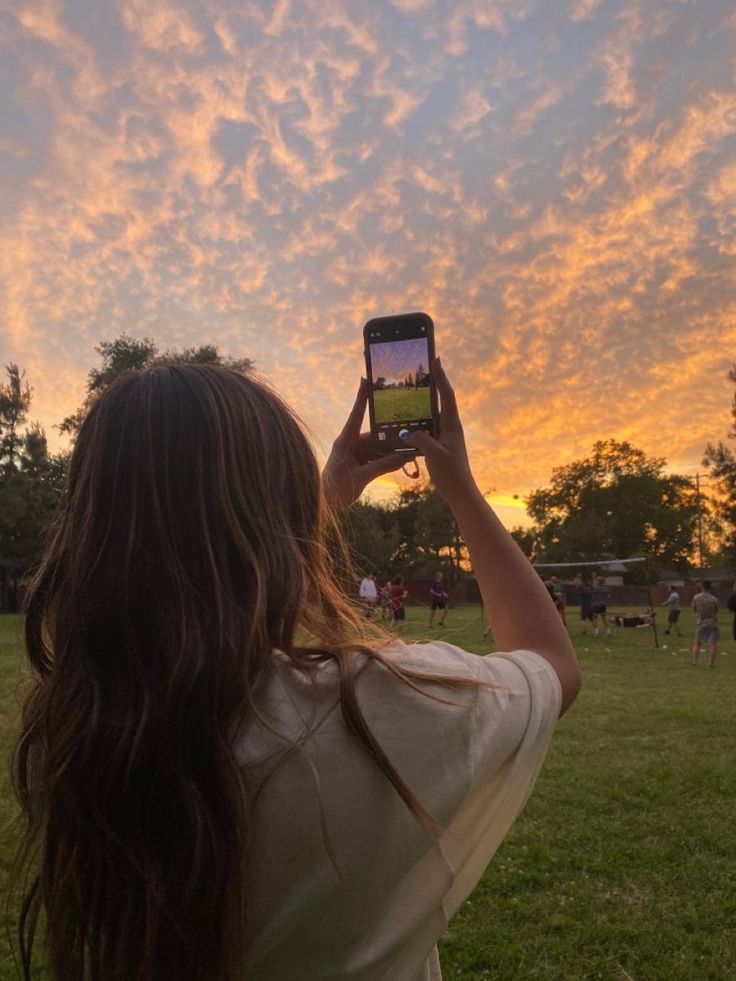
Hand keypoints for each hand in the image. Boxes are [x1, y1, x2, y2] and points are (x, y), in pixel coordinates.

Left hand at [322, 378, 412, 508]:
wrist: (325, 504)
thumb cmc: (336, 489)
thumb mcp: (361, 477)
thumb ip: (381, 467)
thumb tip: (402, 458)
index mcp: (346, 440)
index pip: (356, 414)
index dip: (362, 396)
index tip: (365, 378)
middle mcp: (351, 443)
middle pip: (376, 433)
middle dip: (393, 433)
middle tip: (410, 429)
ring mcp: (356, 453)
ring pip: (379, 446)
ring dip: (393, 449)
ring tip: (411, 448)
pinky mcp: (360, 463)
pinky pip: (378, 457)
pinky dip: (389, 459)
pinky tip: (404, 460)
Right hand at [405, 358, 477, 502]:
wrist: (461, 494)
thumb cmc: (452, 474)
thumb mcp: (434, 454)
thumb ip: (420, 439)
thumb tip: (406, 431)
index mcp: (452, 425)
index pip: (447, 395)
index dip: (441, 377)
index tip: (436, 359)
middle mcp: (450, 427)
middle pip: (439, 401)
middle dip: (431, 386)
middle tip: (419, 372)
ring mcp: (445, 437)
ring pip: (431, 416)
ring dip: (420, 406)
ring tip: (407, 395)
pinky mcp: (439, 446)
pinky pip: (426, 430)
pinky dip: (416, 424)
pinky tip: (404, 425)